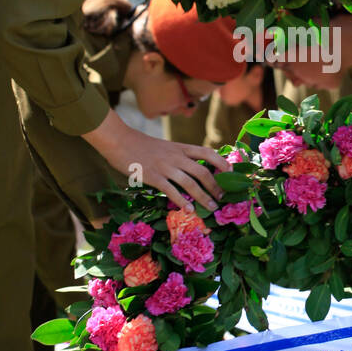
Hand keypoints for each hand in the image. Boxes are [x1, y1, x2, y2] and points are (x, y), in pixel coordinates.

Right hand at [81, 110, 228, 209]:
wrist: (120, 140)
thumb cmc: (141, 145)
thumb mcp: (165, 146)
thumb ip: (179, 156)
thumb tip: (192, 170)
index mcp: (180, 147)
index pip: (207, 152)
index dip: (222, 163)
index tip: (231, 174)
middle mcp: (176, 156)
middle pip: (203, 171)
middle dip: (216, 186)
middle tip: (223, 198)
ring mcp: (165, 166)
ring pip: (190, 182)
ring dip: (203, 197)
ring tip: (211, 208)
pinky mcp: (153, 176)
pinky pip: (171, 190)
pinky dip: (182, 201)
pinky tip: (189, 210)